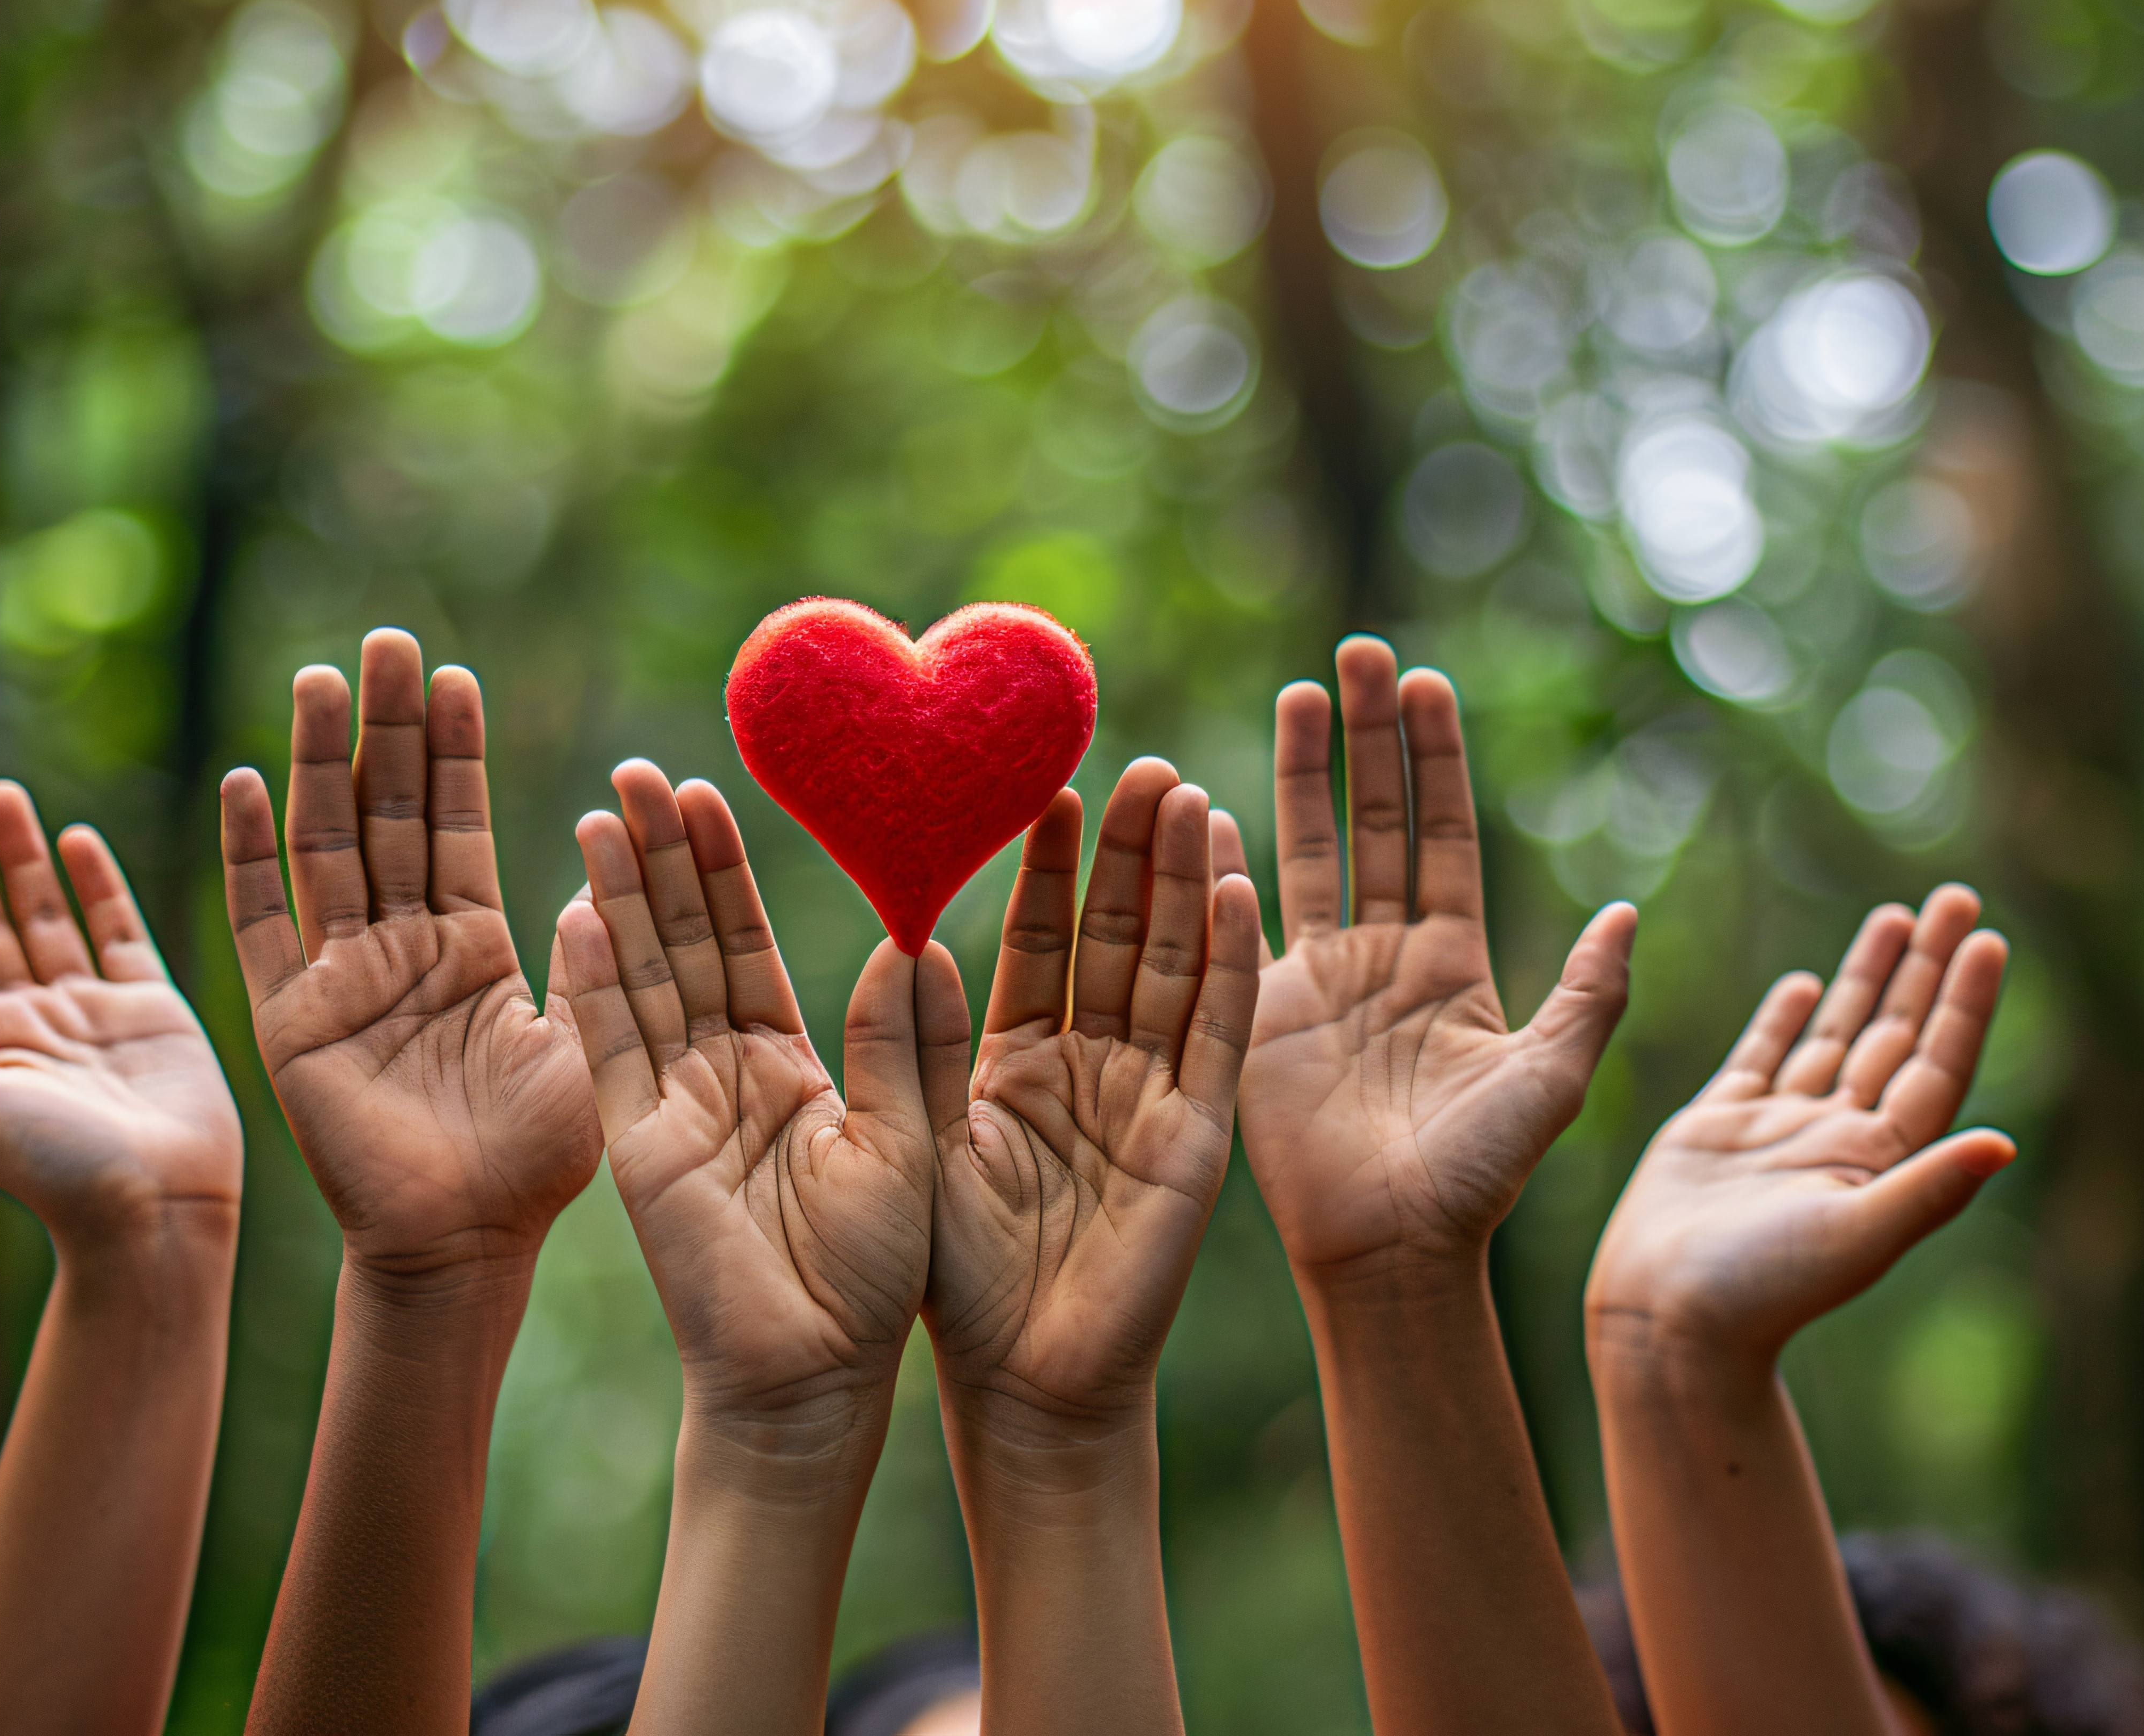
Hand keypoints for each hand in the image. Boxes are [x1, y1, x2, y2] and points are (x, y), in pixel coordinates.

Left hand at [0, 772, 240, 1246]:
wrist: (153, 1210)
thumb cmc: (51, 1169)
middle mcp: (24, 1018)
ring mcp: (87, 1012)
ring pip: (46, 916)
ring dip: (22, 857)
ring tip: (4, 794)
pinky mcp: (149, 1010)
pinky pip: (118, 933)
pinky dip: (98, 886)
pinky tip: (77, 840)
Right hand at [220, 629, 598, 1277]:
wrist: (466, 1245)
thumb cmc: (538, 1163)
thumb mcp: (592, 1044)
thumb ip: (598, 961)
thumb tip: (608, 875)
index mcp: (471, 947)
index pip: (456, 824)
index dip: (453, 751)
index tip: (451, 674)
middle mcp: (400, 949)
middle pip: (385, 813)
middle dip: (384, 728)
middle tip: (385, 640)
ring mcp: (339, 978)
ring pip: (324, 846)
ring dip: (317, 762)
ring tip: (318, 678)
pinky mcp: (291, 1020)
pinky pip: (260, 924)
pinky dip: (246, 855)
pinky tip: (239, 782)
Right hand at [557, 763, 944, 1426]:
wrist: (816, 1377)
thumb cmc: (873, 1276)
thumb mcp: (909, 1139)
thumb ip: (906, 1042)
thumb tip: (915, 939)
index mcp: (786, 1065)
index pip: (744, 945)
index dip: (721, 870)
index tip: (706, 790)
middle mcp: (720, 1074)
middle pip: (678, 944)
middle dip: (656, 859)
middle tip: (637, 772)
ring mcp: (671, 1106)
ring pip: (637, 981)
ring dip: (617, 899)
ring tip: (603, 812)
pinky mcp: (638, 1147)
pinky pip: (609, 1053)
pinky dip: (591, 988)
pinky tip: (575, 913)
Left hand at [926, 758, 1259, 1428]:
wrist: (1018, 1381)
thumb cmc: (953, 1282)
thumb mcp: (913, 1144)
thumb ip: (913, 1048)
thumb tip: (906, 940)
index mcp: (1021, 1065)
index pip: (1043, 942)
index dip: (1050, 867)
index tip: (1048, 788)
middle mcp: (1093, 1068)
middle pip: (1119, 937)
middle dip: (1131, 853)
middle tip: (1139, 761)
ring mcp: (1152, 1098)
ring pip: (1175, 968)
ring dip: (1185, 884)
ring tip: (1188, 794)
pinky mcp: (1194, 1136)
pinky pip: (1215, 1037)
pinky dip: (1230, 965)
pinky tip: (1237, 888)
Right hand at [1239, 637, 1636, 1277]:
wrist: (1394, 1248)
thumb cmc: (1479, 1177)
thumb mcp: (1552, 1079)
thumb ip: (1589, 995)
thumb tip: (1630, 911)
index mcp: (1456, 961)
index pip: (1444, 833)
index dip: (1435, 759)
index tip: (1426, 683)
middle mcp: (1387, 956)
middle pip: (1376, 819)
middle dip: (1368, 735)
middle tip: (1360, 653)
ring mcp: (1320, 980)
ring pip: (1311, 850)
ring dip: (1301, 772)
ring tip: (1299, 693)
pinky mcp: (1261, 1011)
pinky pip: (1240, 920)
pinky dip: (1224, 862)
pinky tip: (1209, 803)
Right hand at [1584, 883, 2012, 1365]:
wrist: (1666, 1322)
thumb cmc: (1761, 1293)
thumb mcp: (1855, 1238)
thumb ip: (1928, 1188)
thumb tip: (2007, 1144)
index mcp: (1879, 1159)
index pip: (1935, 1062)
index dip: (1964, 1002)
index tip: (1986, 938)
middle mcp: (1838, 1137)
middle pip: (1896, 1034)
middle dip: (1927, 965)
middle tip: (1957, 896)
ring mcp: (1780, 1130)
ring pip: (1836, 1033)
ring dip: (1870, 976)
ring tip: (1897, 915)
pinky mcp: (1719, 1130)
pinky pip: (1763, 1057)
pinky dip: (1785, 1017)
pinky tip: (1807, 984)